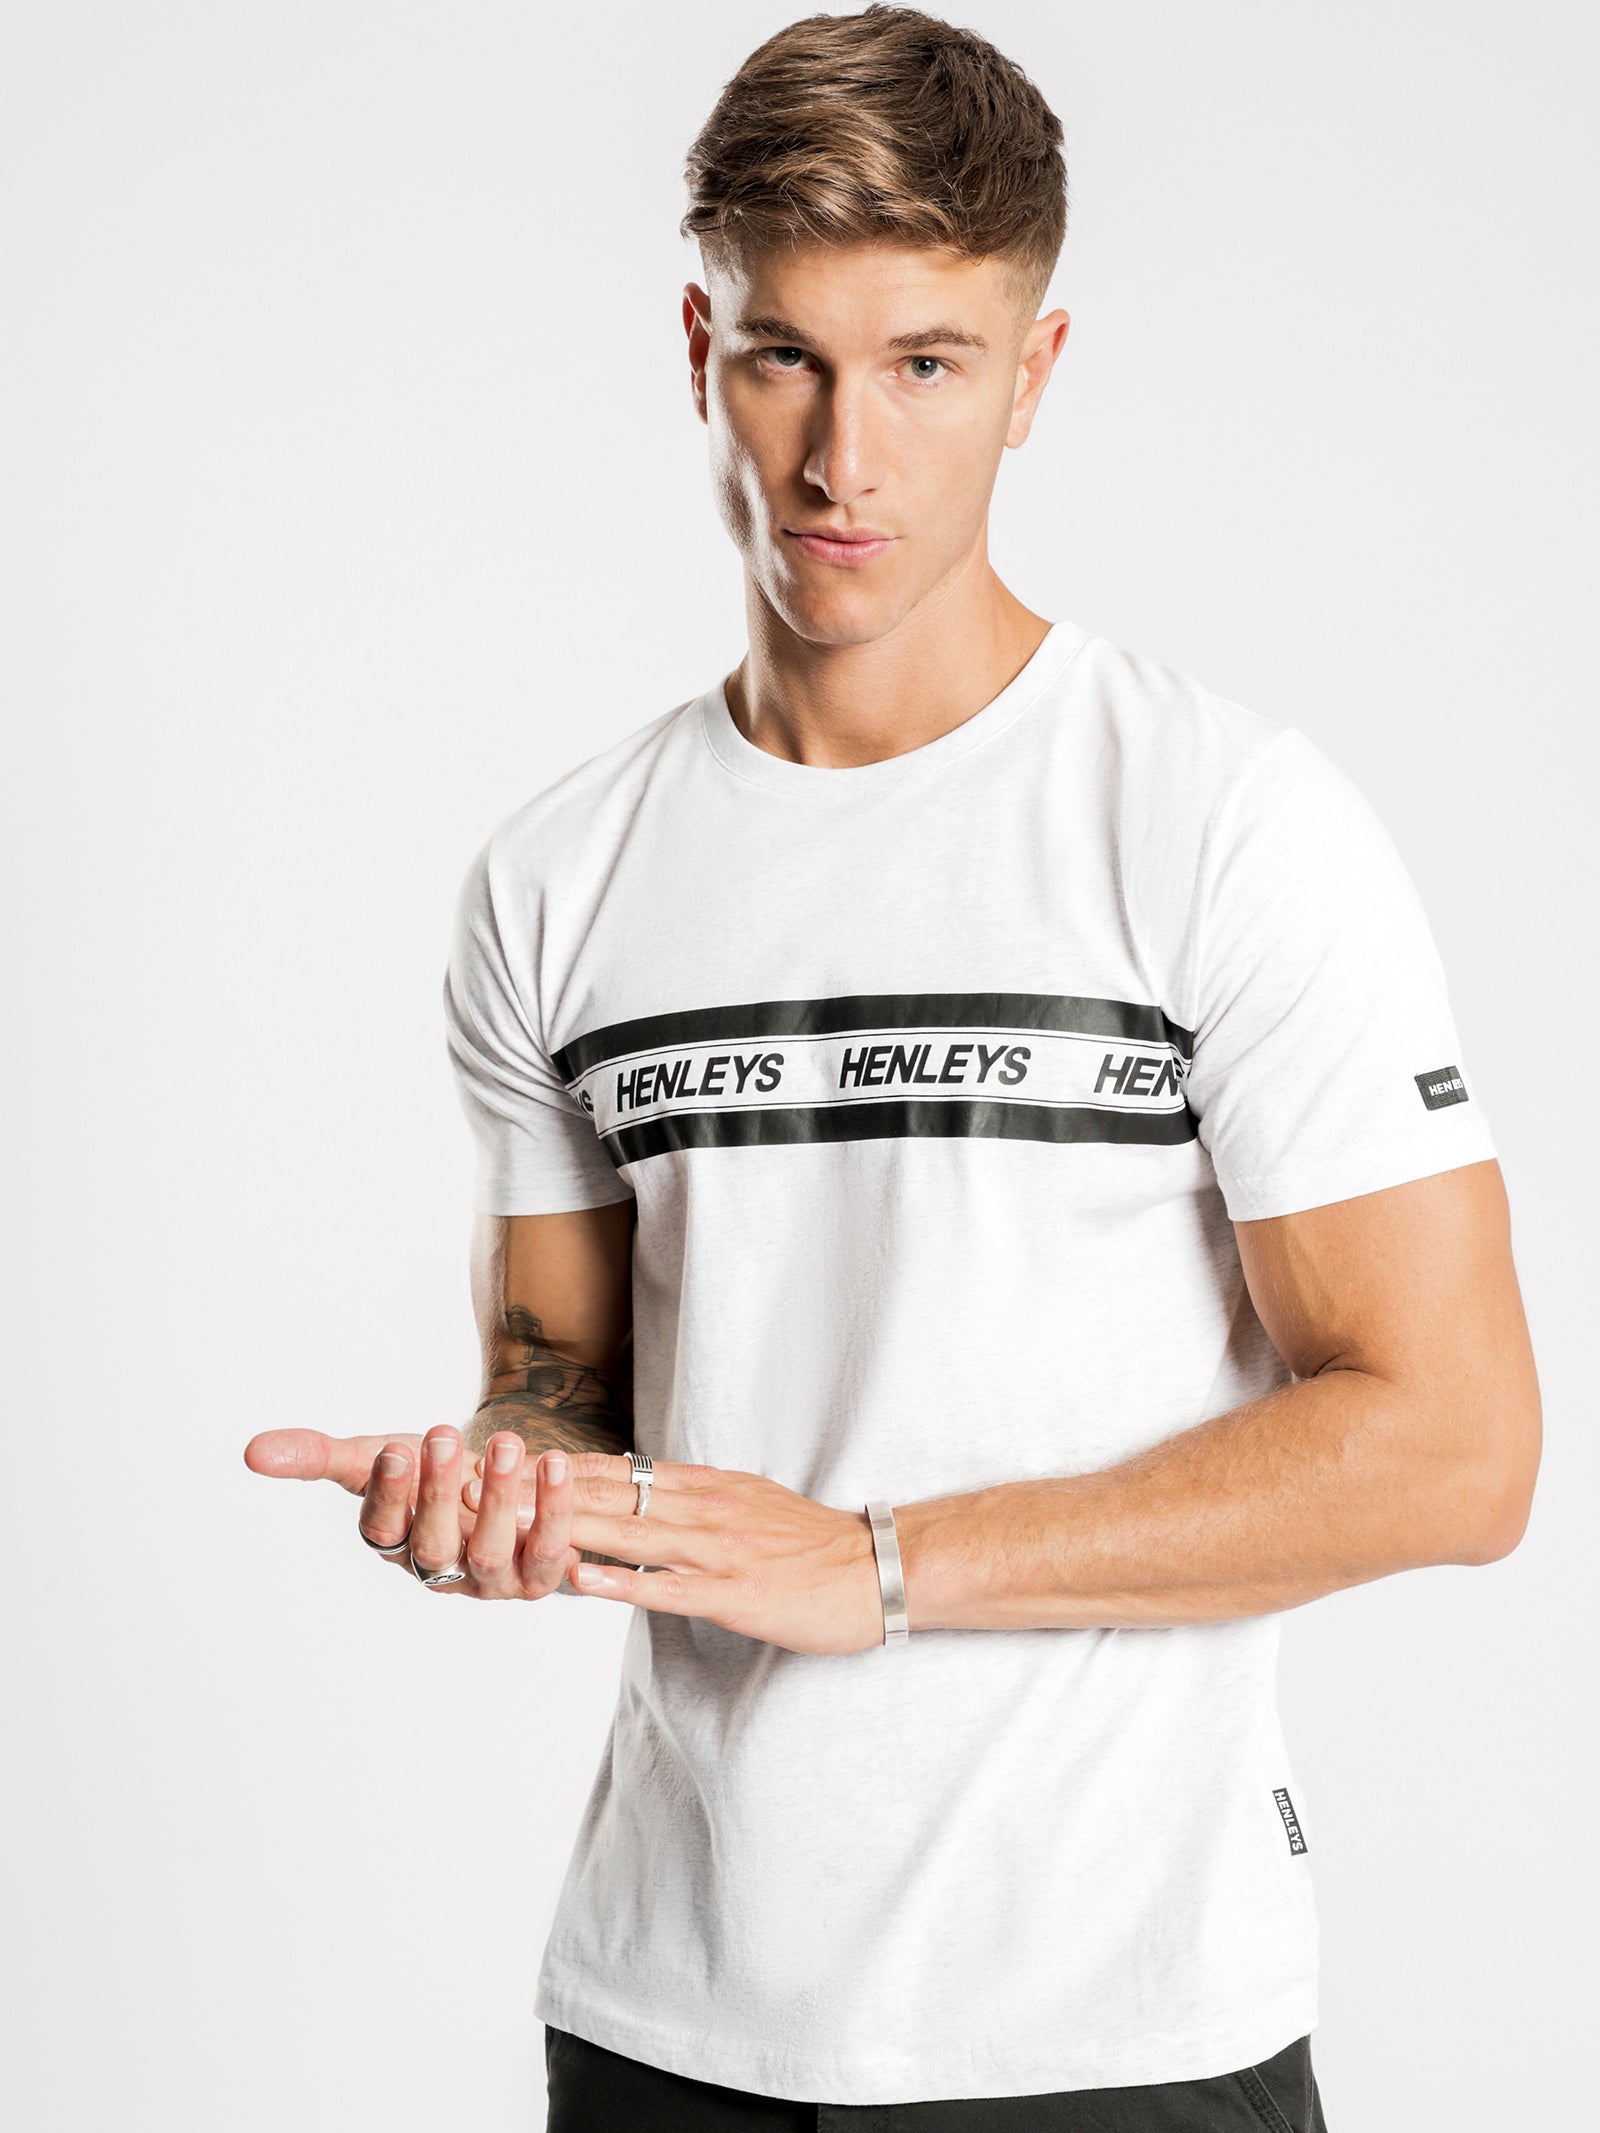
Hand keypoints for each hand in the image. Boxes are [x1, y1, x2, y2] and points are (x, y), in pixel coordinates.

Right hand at [244, 1424, 579, 1598]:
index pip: (382, 1530)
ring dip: (502, 1499)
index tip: (396, 1448)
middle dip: (438, 1493)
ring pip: (493, 1552)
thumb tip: (252, 1453)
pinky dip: (555, 1510)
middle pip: (434, 1546)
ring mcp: (492, 1578)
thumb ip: (318, 1456)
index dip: (388, 1494)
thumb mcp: (376, 1457)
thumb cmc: (430, 1473)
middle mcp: (442, 1570)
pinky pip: (550, 1551)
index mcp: (395, 1543)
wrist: (500, 1479)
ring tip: (507, 1444)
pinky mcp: (540, 1573)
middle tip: (443, 1437)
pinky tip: (553, 1463)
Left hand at [474, 1451, 885, 1654]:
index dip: (549, 1468)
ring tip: (504, 1523)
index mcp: (702, 1486)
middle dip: (537, 1491)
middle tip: (473, 1487)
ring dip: (563, 1526)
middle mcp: (704, 1507)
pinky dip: (624, 1582)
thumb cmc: (810, 1545)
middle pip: (606, 1494)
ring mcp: (719, 1549)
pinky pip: (672, 1587)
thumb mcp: (743, 1502)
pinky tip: (581, 1579)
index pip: (612, 1470)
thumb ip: (688, 1500)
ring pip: (630, 1533)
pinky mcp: (738, 1593)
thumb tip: (634, 1495)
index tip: (495, 1464)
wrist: (877, 1567)